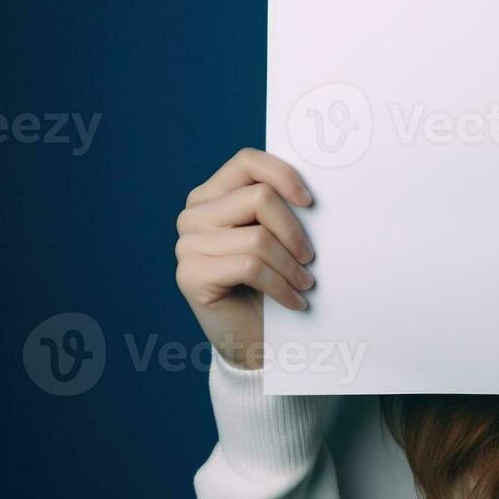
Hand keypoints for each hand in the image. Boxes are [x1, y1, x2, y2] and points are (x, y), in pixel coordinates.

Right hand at [174, 148, 315, 368]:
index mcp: (214, 194)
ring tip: (305, 283)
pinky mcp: (190, 274)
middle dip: (295, 231)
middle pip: (259, 197)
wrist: (254, 337)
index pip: (247, 161)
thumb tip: (311, 194)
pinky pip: (250, 267)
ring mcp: (187, 244)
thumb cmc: (271, 281)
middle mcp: (194, 214)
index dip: (283, 175)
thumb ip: (281, 208)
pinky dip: (281, 286)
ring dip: (291, 266)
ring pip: (258, 237)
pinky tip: (294, 301)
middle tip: (310, 259)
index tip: (310, 203)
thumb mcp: (277, 236)